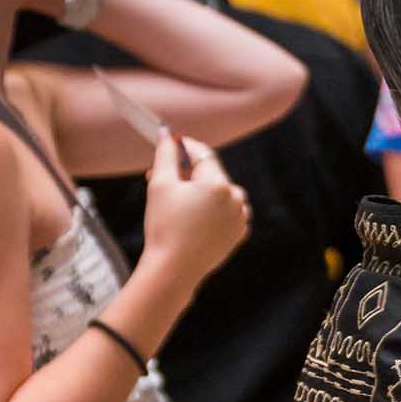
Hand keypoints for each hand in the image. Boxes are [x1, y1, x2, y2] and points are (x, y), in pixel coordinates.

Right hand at [141, 128, 248, 288]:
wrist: (174, 268)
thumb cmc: (164, 226)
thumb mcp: (160, 185)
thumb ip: (165, 155)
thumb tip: (166, 133)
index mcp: (218, 183)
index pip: (203, 154)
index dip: (186, 146)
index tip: (174, 141)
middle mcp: (236, 197)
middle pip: (211, 174)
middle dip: (189, 173)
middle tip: (163, 177)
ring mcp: (241, 217)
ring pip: (221, 193)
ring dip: (203, 192)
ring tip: (178, 201)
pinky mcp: (240, 233)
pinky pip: (228, 213)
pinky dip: (214, 211)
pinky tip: (194, 218)